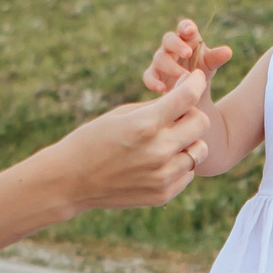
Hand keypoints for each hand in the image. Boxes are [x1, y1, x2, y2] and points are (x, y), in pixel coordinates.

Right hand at [53, 70, 212, 209]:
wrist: (71, 181)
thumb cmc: (93, 140)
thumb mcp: (121, 114)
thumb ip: (156, 106)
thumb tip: (187, 91)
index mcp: (144, 125)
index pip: (187, 97)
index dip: (195, 82)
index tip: (196, 78)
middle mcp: (158, 151)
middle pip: (201, 123)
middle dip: (192, 114)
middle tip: (177, 115)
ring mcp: (162, 176)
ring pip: (199, 150)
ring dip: (188, 141)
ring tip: (168, 140)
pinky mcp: (162, 194)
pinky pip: (188, 173)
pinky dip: (179, 163)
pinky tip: (160, 160)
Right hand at [143, 19, 233, 92]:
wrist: (191, 90)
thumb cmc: (201, 69)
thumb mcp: (211, 64)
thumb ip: (217, 57)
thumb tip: (228, 52)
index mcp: (186, 39)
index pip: (184, 27)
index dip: (186, 26)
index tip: (191, 30)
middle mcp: (171, 47)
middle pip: (168, 39)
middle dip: (177, 45)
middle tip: (188, 53)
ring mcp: (160, 60)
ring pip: (160, 58)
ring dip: (171, 67)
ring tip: (183, 76)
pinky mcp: (154, 75)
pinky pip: (148, 76)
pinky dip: (153, 82)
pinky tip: (162, 90)